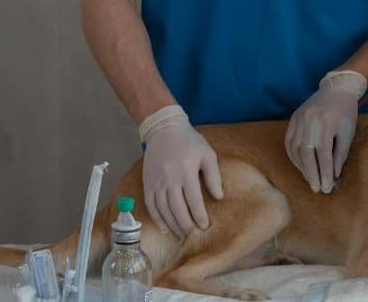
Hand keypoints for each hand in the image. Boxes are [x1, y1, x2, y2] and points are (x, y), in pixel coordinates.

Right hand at [139, 106, 223, 237]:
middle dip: (186, 225)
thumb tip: (219, 197)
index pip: (193, 200)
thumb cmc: (190, 142)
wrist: (163, 130)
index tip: (205, 227)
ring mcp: (156, 182)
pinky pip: (150, 205)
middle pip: (177, 209)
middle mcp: (169, 179)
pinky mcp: (147, 183)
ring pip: (163, 210)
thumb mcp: (207, 154)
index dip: (199, 216)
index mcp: (186, 171)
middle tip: (194, 236)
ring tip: (182, 235)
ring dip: (172, 225)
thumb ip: (213, 176)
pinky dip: (156, 219)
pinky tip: (164, 228)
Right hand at [285, 70, 365, 192]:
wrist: (337, 88)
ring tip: (309, 179)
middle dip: (311, 174)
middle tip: (316, 189)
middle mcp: (310, 121)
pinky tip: (300, 165)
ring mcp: (299, 119)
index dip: (324, 173)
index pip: (323, 155)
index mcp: (327, 123)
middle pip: (306, 154)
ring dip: (301, 167)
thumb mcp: (347, 133)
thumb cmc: (346, 113)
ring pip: (295, 149)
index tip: (327, 188)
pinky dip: (293, 156)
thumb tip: (333, 175)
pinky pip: (289, 141)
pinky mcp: (293, 118)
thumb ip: (340, 154)